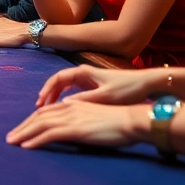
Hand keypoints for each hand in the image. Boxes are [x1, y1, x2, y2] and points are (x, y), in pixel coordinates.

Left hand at [6, 101, 150, 148]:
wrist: (132, 120)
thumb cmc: (119, 123)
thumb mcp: (95, 120)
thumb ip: (81, 123)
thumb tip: (71, 133)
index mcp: (74, 105)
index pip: (46, 112)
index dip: (31, 121)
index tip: (21, 129)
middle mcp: (69, 108)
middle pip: (39, 117)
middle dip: (22, 127)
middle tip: (10, 138)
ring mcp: (72, 118)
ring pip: (40, 124)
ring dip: (23, 134)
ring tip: (11, 143)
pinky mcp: (76, 129)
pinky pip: (50, 134)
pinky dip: (35, 140)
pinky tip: (26, 147)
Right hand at [36, 65, 157, 107]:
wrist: (146, 84)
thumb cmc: (126, 89)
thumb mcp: (104, 96)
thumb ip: (84, 99)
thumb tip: (64, 104)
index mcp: (84, 73)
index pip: (58, 78)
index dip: (47, 90)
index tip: (40, 102)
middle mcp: (83, 74)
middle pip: (58, 83)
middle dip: (48, 95)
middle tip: (39, 109)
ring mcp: (88, 81)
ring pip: (65, 88)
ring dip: (55, 98)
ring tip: (48, 111)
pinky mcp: (93, 88)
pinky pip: (73, 92)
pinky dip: (65, 100)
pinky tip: (63, 111)